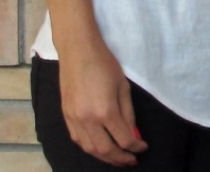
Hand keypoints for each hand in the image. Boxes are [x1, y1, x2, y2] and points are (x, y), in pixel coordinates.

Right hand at [58, 42, 148, 165]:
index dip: (136, 147)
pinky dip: (90, 148)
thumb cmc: (104, 63)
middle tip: (131, 159)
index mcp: (105, 111)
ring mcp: (74, 119)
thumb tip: (133, 135)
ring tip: (116, 157)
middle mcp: (87, 120)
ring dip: (104, 157)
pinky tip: (98, 147)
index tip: (143, 147)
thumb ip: (128, 114)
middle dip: (120, 158)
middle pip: (105, 150)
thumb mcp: (123, 87)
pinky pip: (78, 140)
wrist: (78, 50)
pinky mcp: (66, 115)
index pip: (123, 140)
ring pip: (89, 149)